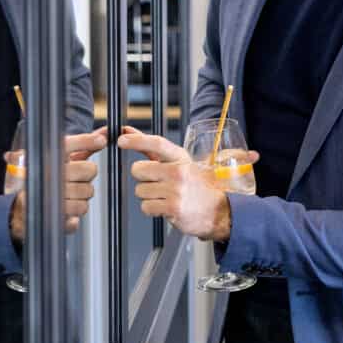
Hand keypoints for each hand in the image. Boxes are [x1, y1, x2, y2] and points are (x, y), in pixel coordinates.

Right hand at [8, 130, 107, 242]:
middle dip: (88, 172)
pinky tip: (69, 202)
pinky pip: (81, 208)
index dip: (88, 141)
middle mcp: (47, 174)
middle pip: (87, 169)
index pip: (70, 144)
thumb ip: (81, 145)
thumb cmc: (41, 177)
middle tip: (81, 174)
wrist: (18, 205)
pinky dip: (79, 206)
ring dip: (84, 191)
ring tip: (72, 189)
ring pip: (87, 190)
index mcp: (45, 157)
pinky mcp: (54, 212)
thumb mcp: (56, 158)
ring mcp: (50, 194)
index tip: (101, 141)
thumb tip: (104, 132)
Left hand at [117, 126, 257, 241]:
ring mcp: (176, 190)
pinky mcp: (172, 207)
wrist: (220, 210)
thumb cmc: (197, 186)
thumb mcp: (181, 164)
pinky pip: (145, 206)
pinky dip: (152, 209)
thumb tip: (128, 132)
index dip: (136, 140)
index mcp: (181, 158)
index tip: (122, 139)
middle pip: (138, 170)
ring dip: (149, 195)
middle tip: (158, 182)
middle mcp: (178, 171)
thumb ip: (153, 150)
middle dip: (143, 178)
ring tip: (166, 196)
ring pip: (140, 190)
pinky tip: (166, 207)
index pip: (156, 143)